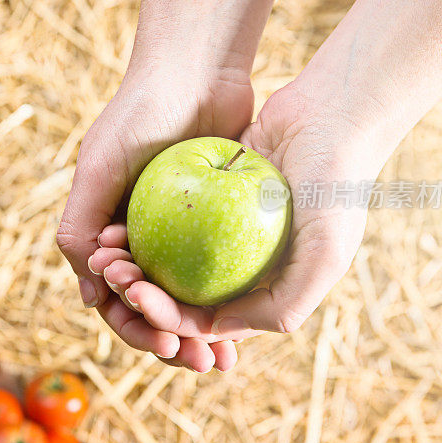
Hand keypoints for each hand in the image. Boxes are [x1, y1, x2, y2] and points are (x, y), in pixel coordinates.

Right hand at [56, 67, 253, 363]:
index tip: (168, 343)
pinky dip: (228, 297)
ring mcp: (177, 231)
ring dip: (202, 328)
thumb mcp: (98, 168)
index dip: (137, 327)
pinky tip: (247, 317)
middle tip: (203, 363)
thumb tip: (89, 297)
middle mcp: (139, 236)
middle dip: (173, 339)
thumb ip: (78, 226)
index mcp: (105, 230)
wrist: (195, 70)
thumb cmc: (140, 115)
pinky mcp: (214, 220)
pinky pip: (219, 270)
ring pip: (187, 296)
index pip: (115, 297)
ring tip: (226, 359)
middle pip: (153, 306)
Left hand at [88, 84, 379, 370]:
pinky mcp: (208, 199)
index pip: (208, 319)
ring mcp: (224, 232)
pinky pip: (169, 220)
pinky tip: (117, 224)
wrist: (332, 112)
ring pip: (170, 259)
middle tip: (113, 278)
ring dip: (137, 263)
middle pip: (181, 294)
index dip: (168, 319)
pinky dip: (145, 226)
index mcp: (267, 289)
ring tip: (107, 255)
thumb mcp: (324, 254)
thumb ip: (283, 305)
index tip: (137, 299)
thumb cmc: (335, 184)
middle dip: (143, 295)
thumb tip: (218, 330)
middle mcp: (243, 265)